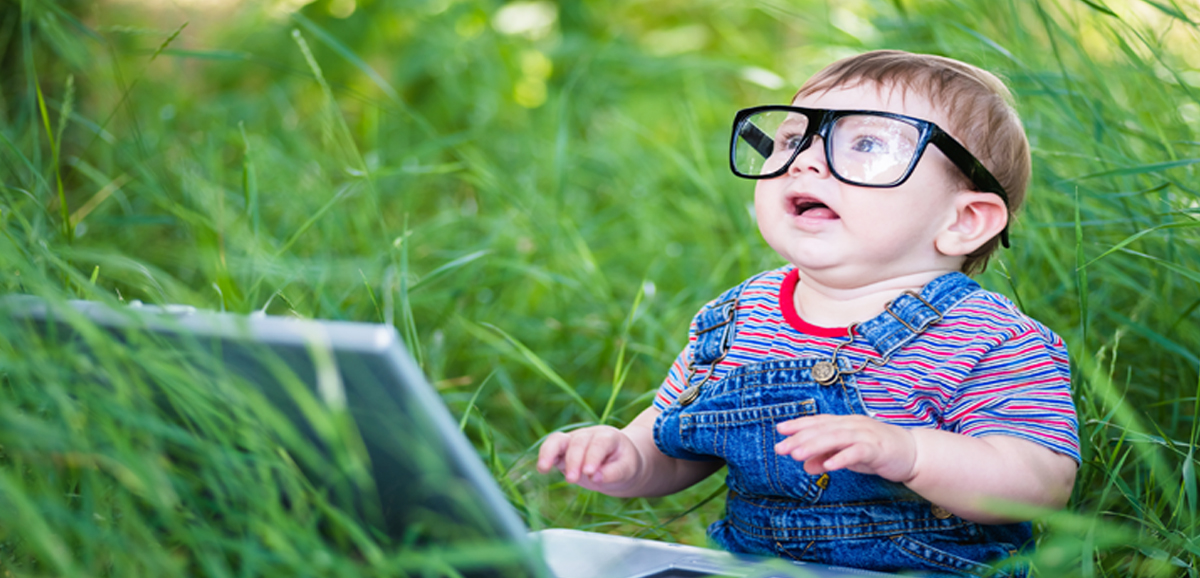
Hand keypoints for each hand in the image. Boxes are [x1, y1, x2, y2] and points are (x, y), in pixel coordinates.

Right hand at [537, 425, 644, 492]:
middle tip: (572, 480)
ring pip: (558, 440)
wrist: (618, 460)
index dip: (593, 457)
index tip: (589, 472)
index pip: (599, 443)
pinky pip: (550, 448)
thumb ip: (614, 472)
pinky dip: (544, 456)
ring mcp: (574, 441)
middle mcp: (589, 435)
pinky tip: (542, 469)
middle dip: (574, 461)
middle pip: (578, 442)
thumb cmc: (624, 464)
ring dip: (550, 453)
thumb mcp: (628, 469)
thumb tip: (595, 477)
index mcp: (608, 436)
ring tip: (543, 468)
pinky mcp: (563, 451)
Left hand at [774, 414, 917, 482]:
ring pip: (836, 437)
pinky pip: (857, 452)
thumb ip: (827, 457)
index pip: (818, 421)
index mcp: (846, 423)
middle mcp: (853, 425)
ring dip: (815, 446)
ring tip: (797, 455)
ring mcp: (866, 435)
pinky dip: (842, 457)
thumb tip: (806, 465)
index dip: (799, 424)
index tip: (779, 429)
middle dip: (800, 438)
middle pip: (823, 429)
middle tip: (781, 448)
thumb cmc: (878, 452)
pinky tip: (828, 465)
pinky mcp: (878, 448)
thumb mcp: (848, 457)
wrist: (913, 454)